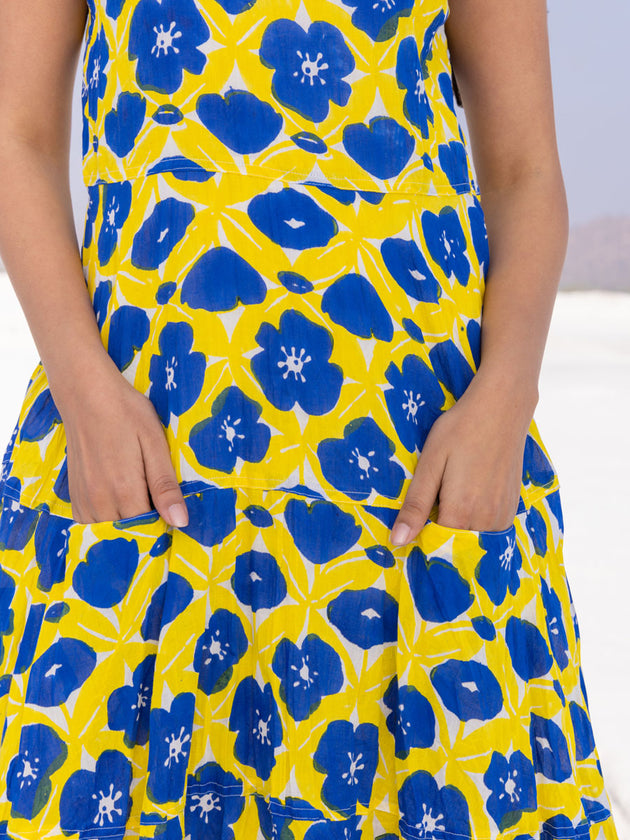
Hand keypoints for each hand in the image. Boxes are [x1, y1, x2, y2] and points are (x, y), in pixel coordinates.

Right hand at [54, 361, 188, 526]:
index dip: (164, 526)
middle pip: (128, 534)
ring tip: (138, 501)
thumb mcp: (155, 444)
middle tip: (158, 506)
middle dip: (145, 528)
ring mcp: (84, 498)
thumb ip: (165, 486)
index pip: (148, 530)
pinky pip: (88, 522)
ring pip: (107, 531)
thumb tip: (180, 522)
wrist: (87, 394)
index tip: (173, 516)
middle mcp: (100, 501)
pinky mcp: (74, 493)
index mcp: (125, 490)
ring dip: (124, 524)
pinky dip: (104, 519)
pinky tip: (117, 501)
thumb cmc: (126, 413)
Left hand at [389, 374, 534, 544]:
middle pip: (454, 545)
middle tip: (432, 501)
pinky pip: (488, 528)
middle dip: (439, 534)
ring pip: (472, 539)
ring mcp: (503, 516)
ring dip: (458, 527)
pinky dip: (475, 521)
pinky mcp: (512, 508)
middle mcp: (486, 521)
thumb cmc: (459, 431)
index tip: (412, 524)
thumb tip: (397, 541)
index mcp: (460, 513)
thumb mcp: (429, 464)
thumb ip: (415, 506)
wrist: (501, 408)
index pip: (435, 547)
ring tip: (450, 493)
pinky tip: (468, 494)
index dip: (420, 538)